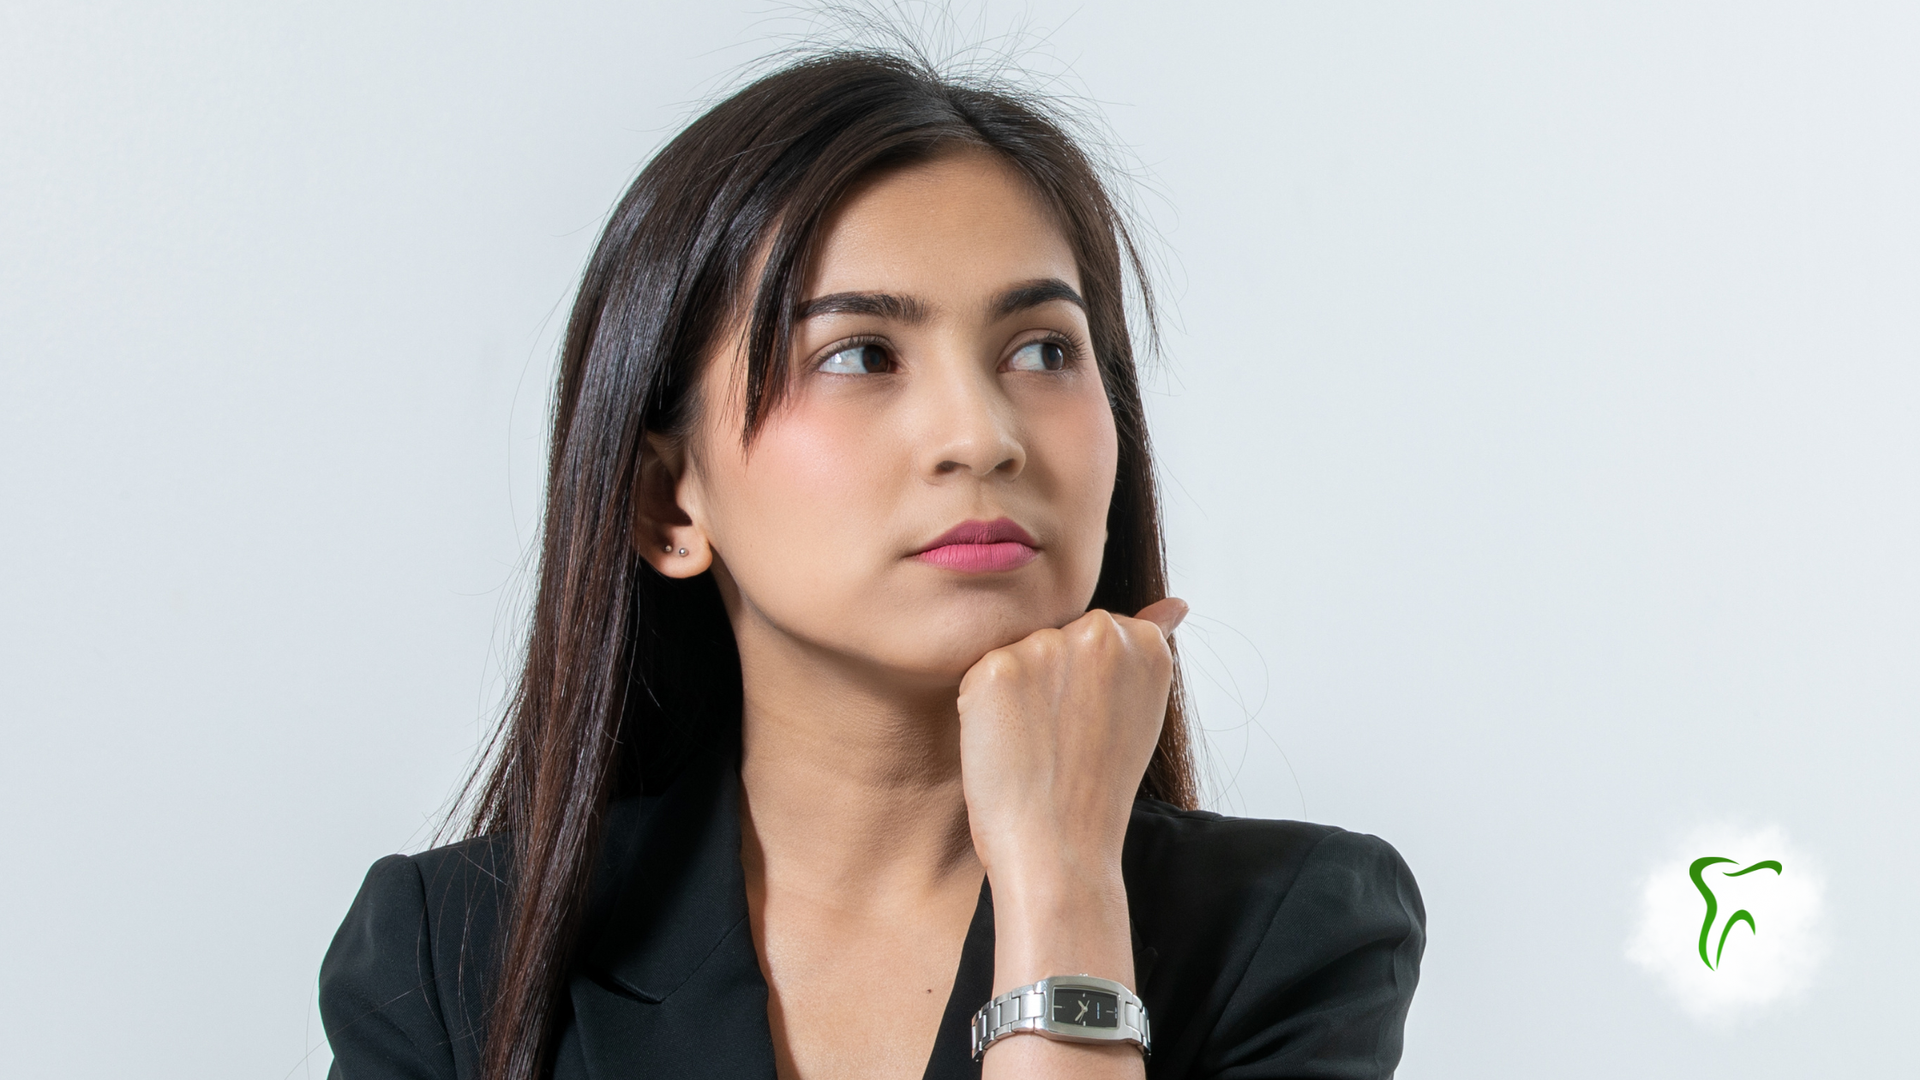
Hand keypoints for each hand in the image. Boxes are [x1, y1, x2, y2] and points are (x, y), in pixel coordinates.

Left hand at [956, 598, 1187, 992]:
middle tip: (1063, 742)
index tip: (1091, 728)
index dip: (1084, 688)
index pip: (1098, 638)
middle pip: (1055, 638)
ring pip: (1016, 656)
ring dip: (1016, 695)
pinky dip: (983, 710)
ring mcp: (1048, 645)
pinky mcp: (997, 666)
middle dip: (1050, 683)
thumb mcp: (1140, 710)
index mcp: (1146, 643)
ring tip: (1037, 747)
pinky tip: (1008, 746)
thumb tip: (1174, 603)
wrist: (1060, 848)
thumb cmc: (1095, 789)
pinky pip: (981, 676)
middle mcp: (1102, 632)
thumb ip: (1146, 648)